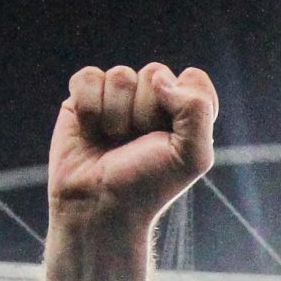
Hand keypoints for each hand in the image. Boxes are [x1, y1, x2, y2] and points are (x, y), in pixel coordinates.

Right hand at [47, 63, 216, 230]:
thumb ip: (196, 110)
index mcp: (184, 113)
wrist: (98, 206)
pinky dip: (89, 107)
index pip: (193, 79)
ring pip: (121, 75)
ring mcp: (117, 97)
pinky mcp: (84, 98)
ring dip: (116, 114)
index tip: (173, 138)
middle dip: (146, 112)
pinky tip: (90, 130)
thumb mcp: (193, 156)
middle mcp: (153, 100)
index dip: (183, 104)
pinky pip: (89, 77)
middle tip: (138, 144)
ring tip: (113, 140)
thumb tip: (159, 78)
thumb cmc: (147, 186)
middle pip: (155, 73)